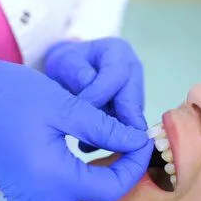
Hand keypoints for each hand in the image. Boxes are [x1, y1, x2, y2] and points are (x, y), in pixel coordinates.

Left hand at [44, 37, 145, 152]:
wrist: (72, 72)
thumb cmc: (68, 65)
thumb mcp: (64, 63)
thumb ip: (76, 75)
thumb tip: (91, 100)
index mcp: (118, 53)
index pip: (115, 75)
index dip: (98, 94)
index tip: (78, 110)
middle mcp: (133, 73)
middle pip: (131, 100)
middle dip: (114, 121)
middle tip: (98, 140)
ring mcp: (136, 94)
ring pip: (130, 118)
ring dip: (112, 134)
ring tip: (86, 146)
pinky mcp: (132, 113)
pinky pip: (125, 128)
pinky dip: (108, 139)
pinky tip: (88, 147)